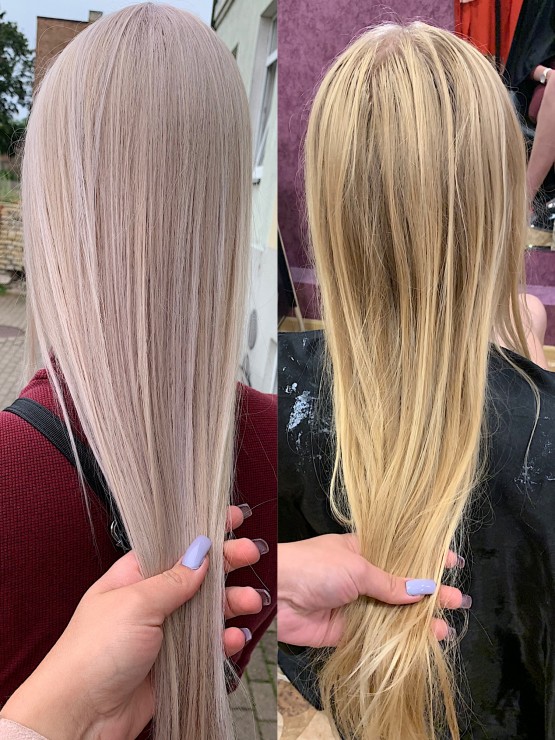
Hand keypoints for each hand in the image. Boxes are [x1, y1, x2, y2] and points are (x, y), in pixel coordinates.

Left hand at [1, 505, 266, 739]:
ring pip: (208, 610)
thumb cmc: (93, 652)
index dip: (204, 531)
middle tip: (251, 553)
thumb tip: (200, 552)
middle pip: (198, 574)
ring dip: (232, 602)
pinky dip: (225, 641)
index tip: (232, 517)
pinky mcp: (175, 664)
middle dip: (226, 563)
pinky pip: (208, 647)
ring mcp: (165, 632)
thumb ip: (172, 579)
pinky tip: (236, 638)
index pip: (175, 545)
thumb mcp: (135, 604)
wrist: (80, 717)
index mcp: (134, 576)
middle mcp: (151, 601)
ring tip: (251, 601)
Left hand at [278, 534, 468, 647]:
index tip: (452, 562)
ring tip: (444, 627)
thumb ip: (389, 583)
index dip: (425, 557)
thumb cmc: (313, 567)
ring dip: (418, 621)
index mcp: (362, 551)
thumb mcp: (356, 567)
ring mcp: (356, 604)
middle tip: (457, 601)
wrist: (277, 594)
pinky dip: (398, 641)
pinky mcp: (347, 631)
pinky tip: (421, 643)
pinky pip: (377, 637)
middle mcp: (362, 577)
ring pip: (393, 614)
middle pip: (401, 587)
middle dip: (429, 594)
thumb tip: (420, 590)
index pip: (400, 553)